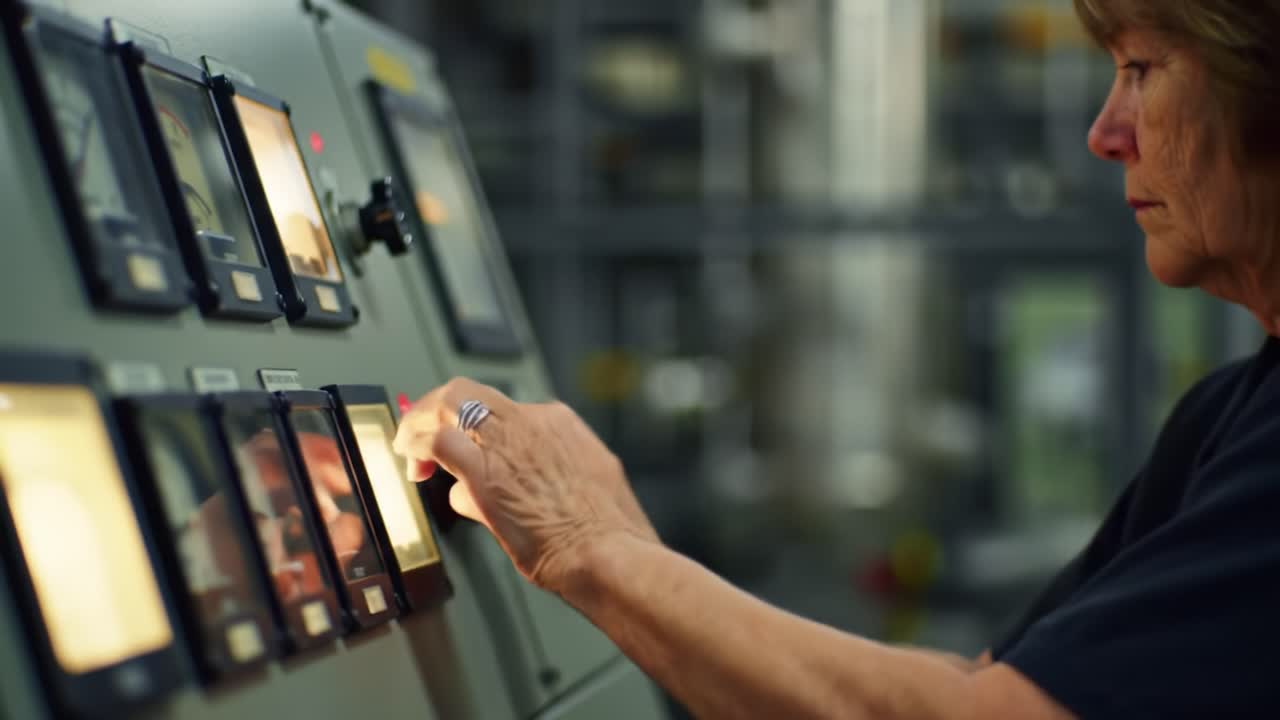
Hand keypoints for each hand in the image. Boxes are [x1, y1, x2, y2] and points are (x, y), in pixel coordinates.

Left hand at [392, 378, 658, 591]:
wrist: (609, 554)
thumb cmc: (608, 536)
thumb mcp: (590, 488)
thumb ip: (549, 480)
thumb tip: (519, 492)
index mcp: (563, 425)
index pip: (506, 410)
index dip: (478, 426)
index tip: (469, 442)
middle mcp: (534, 422)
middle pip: (471, 394)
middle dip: (439, 408)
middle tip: (423, 430)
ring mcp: (508, 443)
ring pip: (449, 403)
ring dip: (422, 422)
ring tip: (409, 445)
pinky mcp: (483, 472)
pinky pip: (436, 441)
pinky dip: (417, 446)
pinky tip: (413, 461)